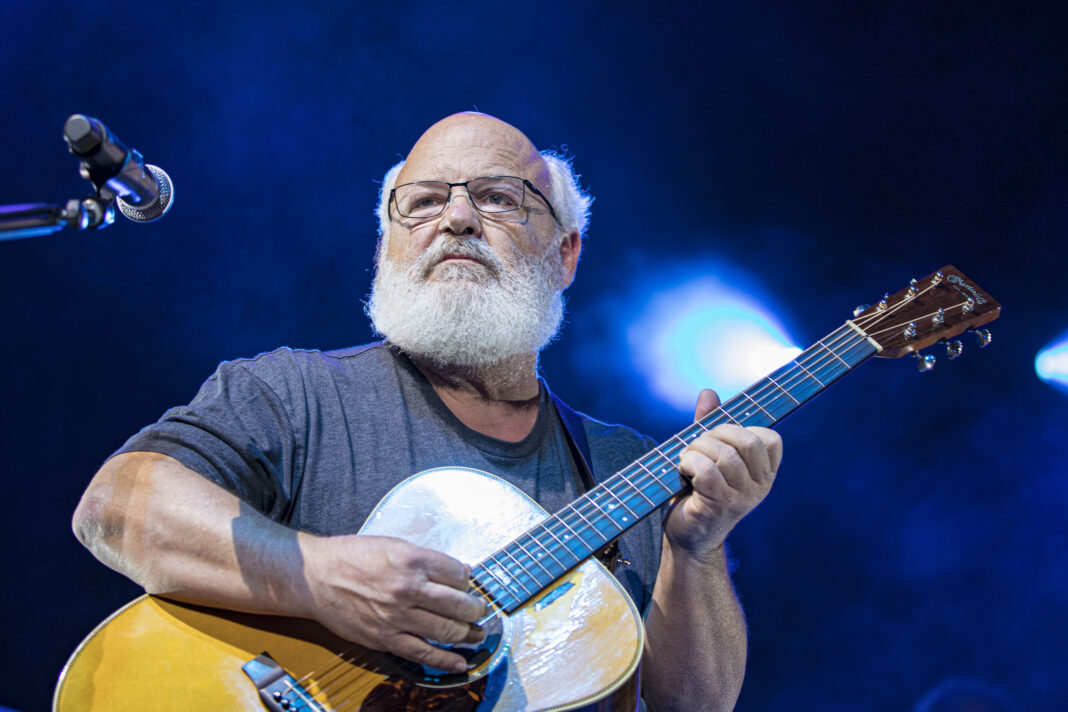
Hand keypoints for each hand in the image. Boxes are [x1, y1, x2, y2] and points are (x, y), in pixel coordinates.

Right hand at [300, 534, 486, 672]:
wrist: (316, 576)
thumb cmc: (351, 556)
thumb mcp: (394, 544)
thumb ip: (427, 559)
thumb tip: (458, 572)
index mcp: (412, 560)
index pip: (457, 574)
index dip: (469, 580)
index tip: (470, 585)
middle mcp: (408, 588)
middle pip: (458, 603)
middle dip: (476, 609)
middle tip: (481, 610)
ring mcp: (397, 616)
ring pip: (446, 630)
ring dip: (468, 634)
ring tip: (477, 633)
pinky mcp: (386, 637)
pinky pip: (422, 653)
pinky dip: (445, 660)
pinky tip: (460, 661)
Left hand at [664, 389, 782, 560]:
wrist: (687, 538)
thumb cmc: (697, 494)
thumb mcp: (707, 456)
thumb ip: (710, 426)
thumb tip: (708, 393)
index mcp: (764, 473)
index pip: (770, 438)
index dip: (741, 429)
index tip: (720, 441)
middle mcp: (760, 487)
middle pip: (746, 441)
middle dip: (714, 434)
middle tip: (696, 448)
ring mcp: (742, 499)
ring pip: (723, 455)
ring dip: (695, 450)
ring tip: (686, 462)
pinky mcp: (719, 507)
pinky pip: (706, 471)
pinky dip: (688, 464)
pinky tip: (682, 473)